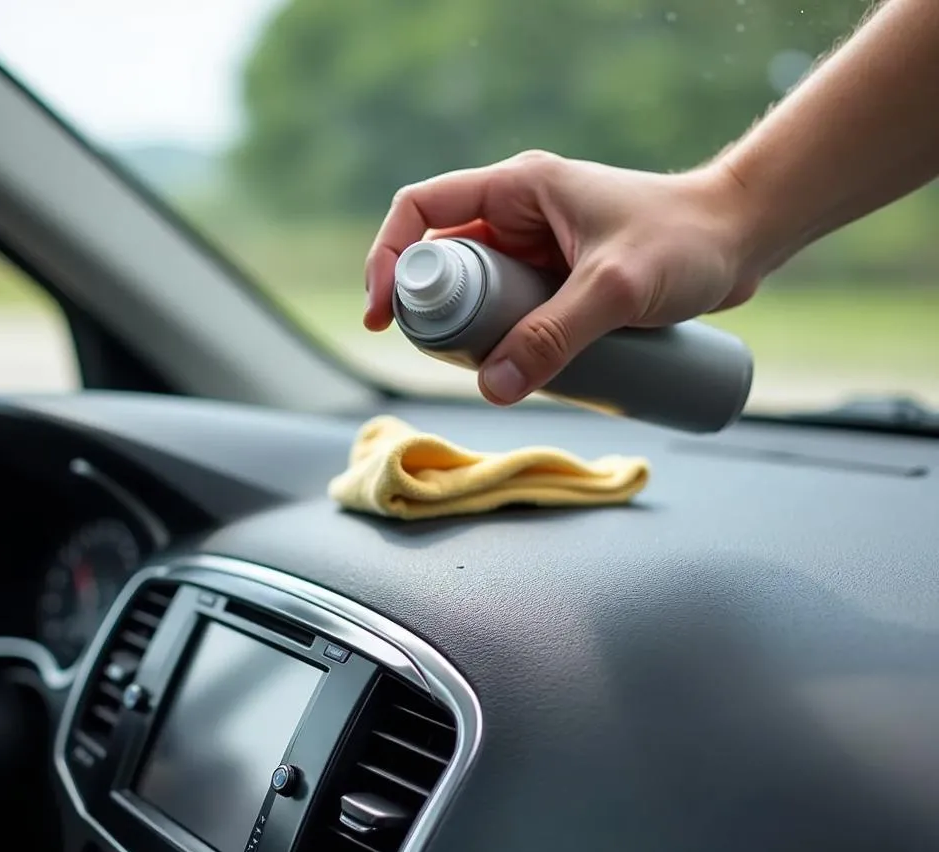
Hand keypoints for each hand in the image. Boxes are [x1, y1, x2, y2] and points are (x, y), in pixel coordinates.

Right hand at [364, 150, 760, 404]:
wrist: (744, 240)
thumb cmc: (688, 241)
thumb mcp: (617, 289)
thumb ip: (556, 336)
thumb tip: (492, 388)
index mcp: (518, 189)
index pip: (422, 210)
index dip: (388, 259)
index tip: (383, 316)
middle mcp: (520, 215)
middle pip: (443, 261)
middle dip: (432, 312)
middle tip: (443, 360)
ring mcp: (540, 250)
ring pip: (477, 293)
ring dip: (469, 334)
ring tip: (485, 373)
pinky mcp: (561, 282)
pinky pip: (512, 312)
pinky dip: (503, 342)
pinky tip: (515, 373)